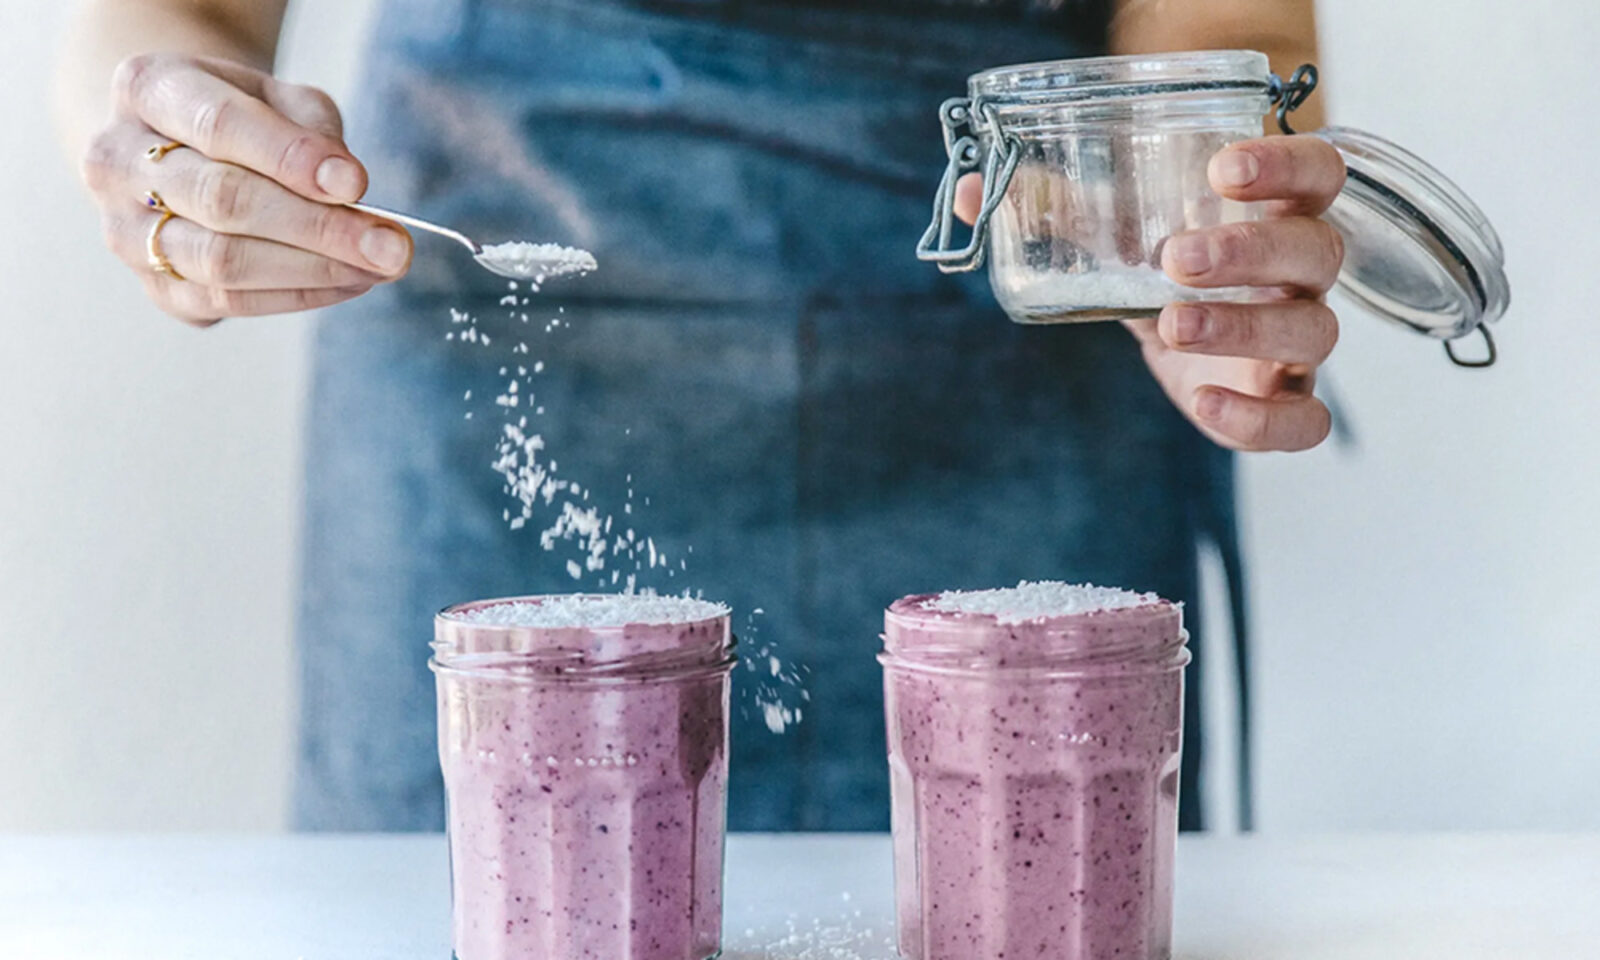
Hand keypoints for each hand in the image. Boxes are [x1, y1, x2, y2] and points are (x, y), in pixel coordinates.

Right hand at [80, 54, 411, 326]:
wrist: (177, 148)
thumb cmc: (242, 116)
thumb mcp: (277, 96)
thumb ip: (311, 128)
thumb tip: (348, 188)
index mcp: (146, 90)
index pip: (218, 125)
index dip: (290, 157)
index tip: (357, 183)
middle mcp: (116, 161)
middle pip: (224, 202)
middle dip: (319, 228)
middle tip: (391, 245)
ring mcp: (125, 230)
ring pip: (223, 263)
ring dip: (315, 270)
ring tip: (380, 266)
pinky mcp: (154, 286)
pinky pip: (229, 304)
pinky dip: (299, 295)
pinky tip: (350, 282)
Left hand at [954, 135, 1346, 451]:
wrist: (1169, 337)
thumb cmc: (1156, 266)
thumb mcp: (1111, 231)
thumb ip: (1054, 206)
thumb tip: (972, 192)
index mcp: (1273, 212)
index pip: (1318, 172)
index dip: (1285, 166)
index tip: (1221, 168)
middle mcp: (1302, 273)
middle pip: (1318, 251)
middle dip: (1248, 251)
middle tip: (1173, 257)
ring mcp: (1300, 338)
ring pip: (1312, 330)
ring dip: (1244, 325)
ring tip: (1171, 322)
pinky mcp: (1285, 401)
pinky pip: (1304, 421)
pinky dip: (1261, 419)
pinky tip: (1205, 404)